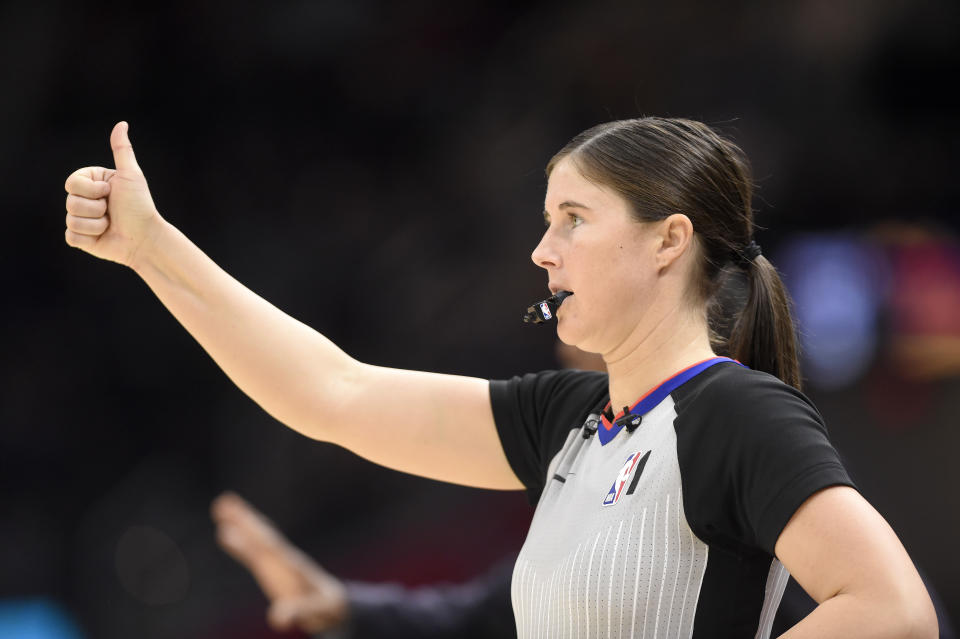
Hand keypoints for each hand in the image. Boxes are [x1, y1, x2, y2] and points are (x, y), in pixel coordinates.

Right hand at [64, 122, 162, 266]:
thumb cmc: (139, 206)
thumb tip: (122, 124)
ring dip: (96, 224)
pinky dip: (90, 238)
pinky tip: (103, 236)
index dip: (91, 190)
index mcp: (91, 183)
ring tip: (110, 224)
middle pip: (71, 202)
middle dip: (96, 208)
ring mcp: (81, 219)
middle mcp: (84, 199)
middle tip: (112, 210)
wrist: (145, 237)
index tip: (109, 192)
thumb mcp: (131, 175)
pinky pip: (71, 236)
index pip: (72, 182)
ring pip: (72, 219)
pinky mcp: (80, 238)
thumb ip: (122, 150)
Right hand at [211, 492, 350, 632]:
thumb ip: (300, 611)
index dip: (247, 545)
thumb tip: (277, 619)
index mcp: (293, 568)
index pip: (268, 553)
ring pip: (258, 537)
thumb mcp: (318, 611)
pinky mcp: (274, 565)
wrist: (336, 604)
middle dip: (244, 522)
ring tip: (222, 504)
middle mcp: (285, 558)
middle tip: (223, 502)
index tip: (226, 532)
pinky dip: (241, 539)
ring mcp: (280, 559)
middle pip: (262, 537)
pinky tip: (227, 531)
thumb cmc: (327, 609)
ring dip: (241, 521)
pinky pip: (254, 549)